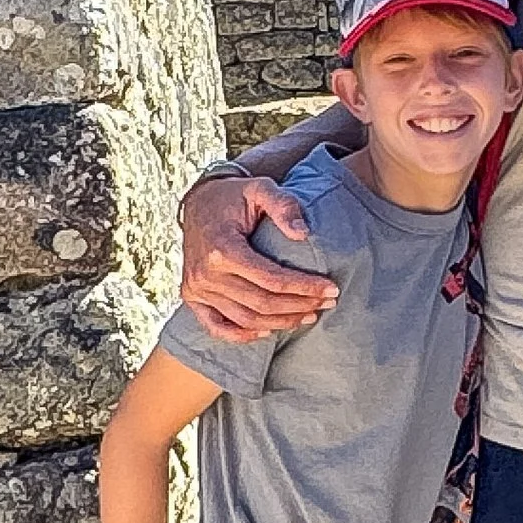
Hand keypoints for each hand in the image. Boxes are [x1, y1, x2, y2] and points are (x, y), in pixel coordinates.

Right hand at [180, 172, 330, 341]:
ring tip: (309, 316)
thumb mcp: (260, 188)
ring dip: (281, 322)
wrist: (197, 202)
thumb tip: (303, 234)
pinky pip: (216, 326)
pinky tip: (268, 331)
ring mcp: (196, 288)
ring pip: (245, 319)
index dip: (305, 287)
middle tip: (327, 303)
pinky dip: (242, 335)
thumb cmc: (233, 195)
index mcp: (223, 248)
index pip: (272, 279)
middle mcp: (206, 273)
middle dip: (300, 306)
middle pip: (262, 303)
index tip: (331, 288)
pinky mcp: (191, 296)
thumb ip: (283, 205)